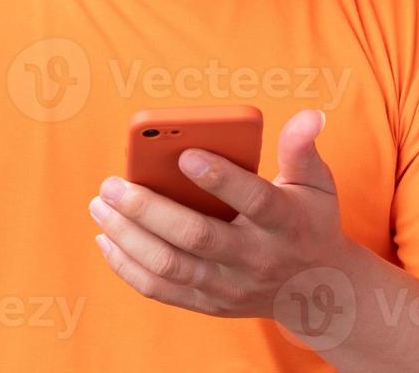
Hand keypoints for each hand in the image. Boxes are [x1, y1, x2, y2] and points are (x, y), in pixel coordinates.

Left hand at [89, 109, 355, 330]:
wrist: (317, 292)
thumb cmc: (309, 221)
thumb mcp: (317, 183)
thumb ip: (302, 148)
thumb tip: (309, 114)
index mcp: (285, 222)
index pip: (253, 199)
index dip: (220, 177)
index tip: (185, 153)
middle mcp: (256, 258)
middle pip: (196, 236)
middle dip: (148, 209)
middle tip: (111, 183)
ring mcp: (230, 287)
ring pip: (170, 266)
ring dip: (128, 236)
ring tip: (101, 205)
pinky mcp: (208, 304)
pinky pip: (160, 290)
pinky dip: (127, 266)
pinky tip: (105, 238)